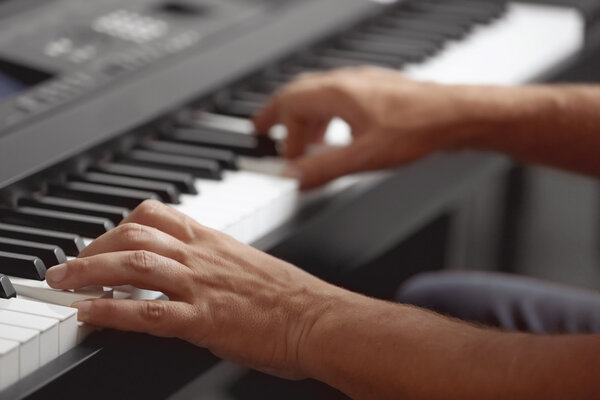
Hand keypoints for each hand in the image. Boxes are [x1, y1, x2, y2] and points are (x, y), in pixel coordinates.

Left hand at [45, 200, 344, 378]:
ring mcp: (202, 286)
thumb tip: (193, 270)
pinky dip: (113, 310)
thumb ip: (216, 261)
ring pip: (135, 265)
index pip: (157, 215)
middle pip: (136, 234)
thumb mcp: (249, 264)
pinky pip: (149, 312)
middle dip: (93, 246)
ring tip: (63, 283)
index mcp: (215, 240)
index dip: (120, 224)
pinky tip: (89, 314)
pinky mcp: (205, 319)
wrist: (318, 318)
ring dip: (90, 271)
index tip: (103, 239)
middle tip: (69, 265)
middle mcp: (203, 256)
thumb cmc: (292, 296)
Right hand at [254, 67, 496, 188]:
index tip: (274, 150)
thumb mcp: (363, 157)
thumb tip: (291, 178)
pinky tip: (336, 137)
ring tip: (302, 142)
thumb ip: (322, 168)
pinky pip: (340, 100)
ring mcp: (363, 84)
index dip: (276, 127)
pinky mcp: (378, 93)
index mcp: (337, 92)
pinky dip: (326, 119)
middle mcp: (347, 82)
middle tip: (264, 130)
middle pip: (299, 93)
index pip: (288, 102)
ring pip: (320, 96)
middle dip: (280, 115)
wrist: (458, 115)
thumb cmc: (419, 128)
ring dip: (305, 119)